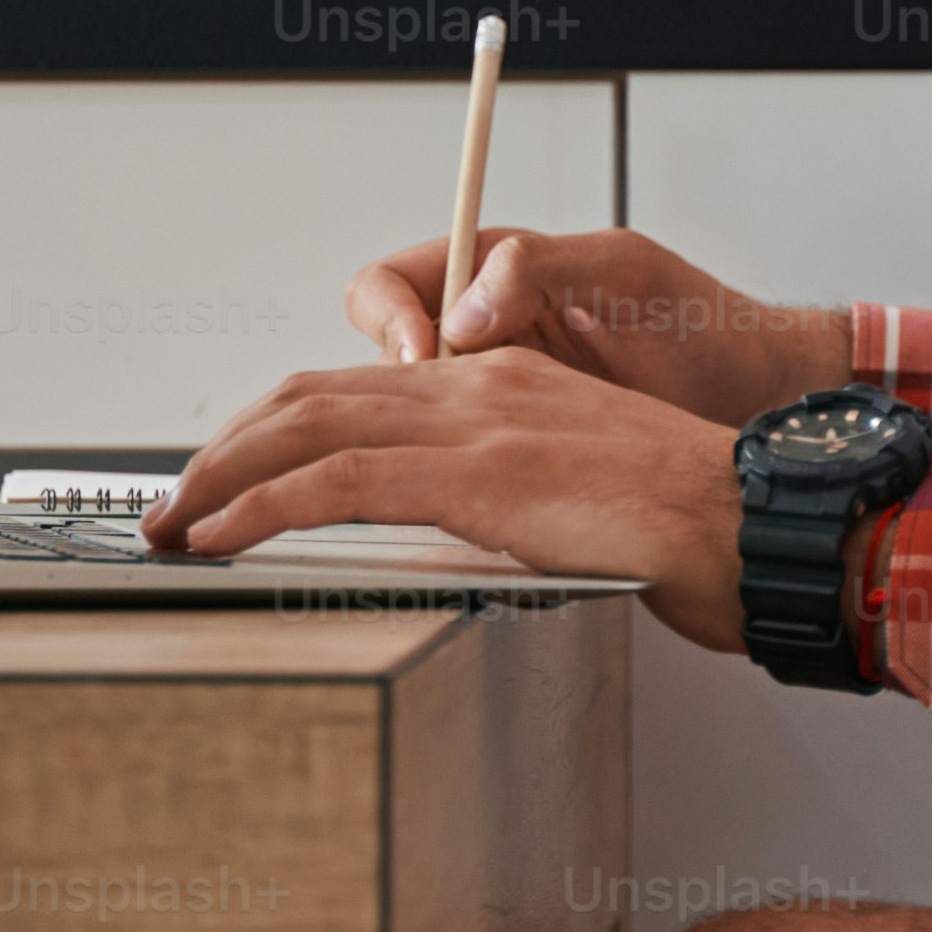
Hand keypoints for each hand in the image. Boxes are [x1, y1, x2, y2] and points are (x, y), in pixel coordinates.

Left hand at [152, 348, 761, 651]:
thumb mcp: (582, 506)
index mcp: (503, 385)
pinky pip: (335, 479)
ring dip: (219, 479)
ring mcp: (475, 423)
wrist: (762, 525)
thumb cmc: (696, 534)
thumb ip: (515, 506)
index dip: (275, 429)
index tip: (229, 481)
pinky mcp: (475, 475)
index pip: (356, 388)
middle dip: (225, 450)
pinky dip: (257, 507)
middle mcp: (479, 384)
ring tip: (169, 527)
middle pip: (311, 395)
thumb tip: (467, 547)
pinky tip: (218, 538)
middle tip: (173, 503)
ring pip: (306, 426)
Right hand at [340, 223, 852, 423]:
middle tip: (424, 415)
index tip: (422, 353)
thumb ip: (538, 268)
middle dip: (379, 385)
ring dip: (406, 431)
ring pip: (404, 411)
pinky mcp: (512, 446)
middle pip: (382, 351)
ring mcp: (495, 391)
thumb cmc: (704, 326)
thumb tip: (464, 308)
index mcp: (498, 271)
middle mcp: (484, 329)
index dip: (390, 319)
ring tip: (447, 451)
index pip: (392, 285)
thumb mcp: (626, 274)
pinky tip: (467, 483)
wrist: (752, 398)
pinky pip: (447, 455)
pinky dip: (437, 468)